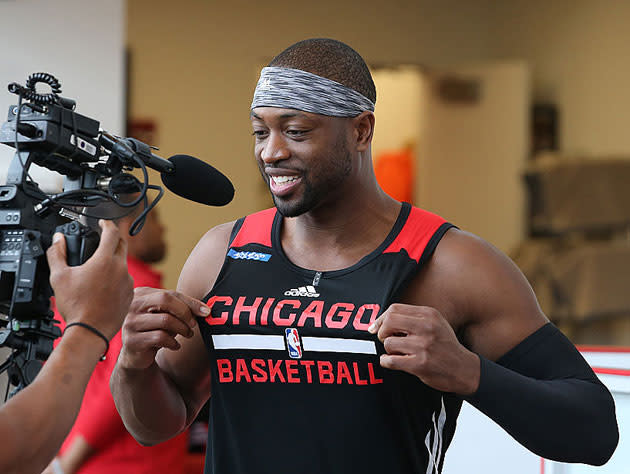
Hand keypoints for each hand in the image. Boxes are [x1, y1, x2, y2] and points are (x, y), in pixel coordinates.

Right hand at [47, 220, 133, 339]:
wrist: (90, 331)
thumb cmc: (76, 306)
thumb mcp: (59, 276)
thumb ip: (57, 253)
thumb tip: (58, 240)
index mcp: (105, 261)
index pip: (112, 232)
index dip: (107, 224)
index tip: (102, 223)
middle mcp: (121, 269)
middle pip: (122, 245)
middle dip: (113, 239)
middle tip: (103, 240)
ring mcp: (128, 282)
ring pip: (123, 264)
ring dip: (114, 261)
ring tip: (99, 267)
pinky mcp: (130, 294)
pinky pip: (125, 280)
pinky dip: (117, 277)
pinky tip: (104, 285)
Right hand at [118, 287, 209, 369]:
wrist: (136, 355)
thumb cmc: (155, 329)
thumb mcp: (168, 315)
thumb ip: (182, 308)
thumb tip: (206, 310)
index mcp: (142, 294)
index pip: (170, 293)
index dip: (190, 302)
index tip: (206, 311)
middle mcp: (133, 305)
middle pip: (165, 300)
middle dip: (185, 312)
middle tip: (194, 324)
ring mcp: (130, 322)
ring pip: (165, 320)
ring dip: (182, 329)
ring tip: (188, 334)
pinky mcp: (131, 340)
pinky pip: (159, 337)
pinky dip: (173, 342)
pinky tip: (175, 345)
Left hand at [369, 303, 479, 394]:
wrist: (464, 369)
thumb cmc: (445, 346)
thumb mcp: (435, 324)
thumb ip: (412, 319)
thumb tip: (380, 322)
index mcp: (429, 314)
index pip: (395, 309)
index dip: (381, 319)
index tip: (376, 328)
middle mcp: (427, 327)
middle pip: (389, 321)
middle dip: (382, 332)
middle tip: (387, 340)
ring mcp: (424, 346)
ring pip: (389, 343)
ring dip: (389, 350)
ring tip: (399, 353)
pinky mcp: (420, 364)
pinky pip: (390, 360)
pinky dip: (386, 362)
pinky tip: (393, 362)